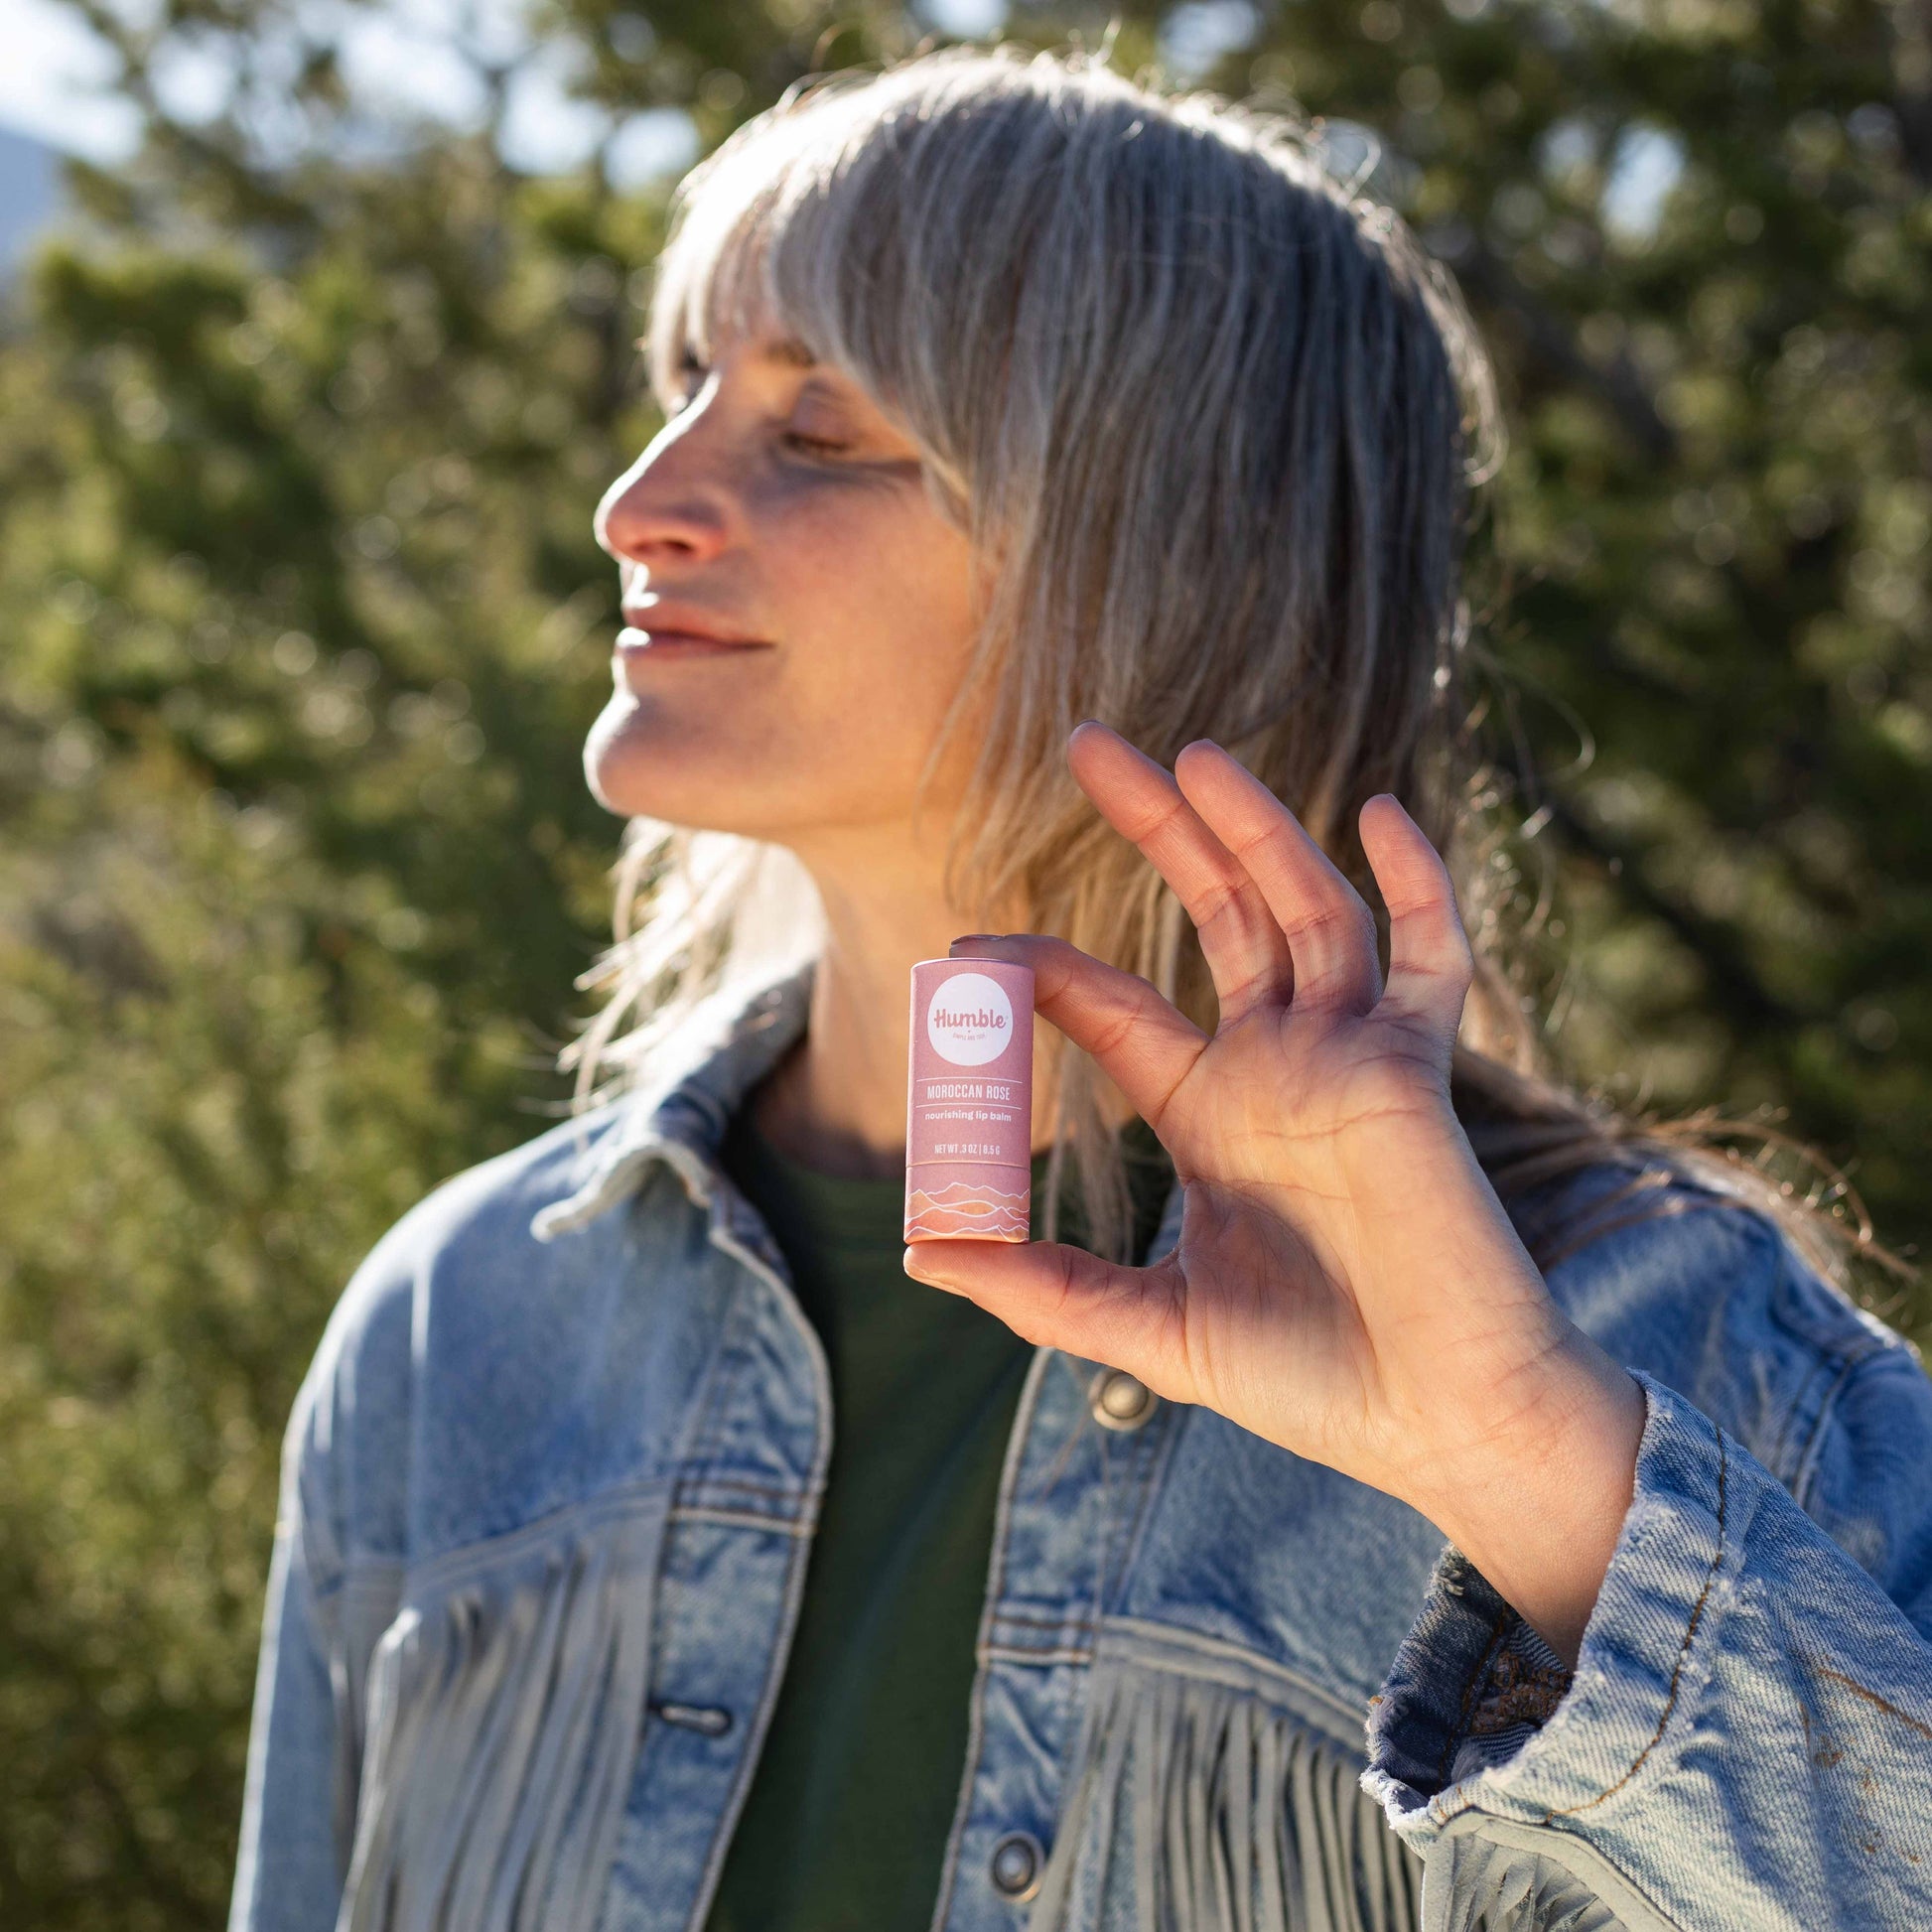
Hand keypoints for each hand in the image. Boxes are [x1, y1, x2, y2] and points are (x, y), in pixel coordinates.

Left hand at [902, 722, 1644, 1662]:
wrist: (1443, 1425)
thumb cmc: (1310, 1382)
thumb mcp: (1153, 1329)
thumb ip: (1045, 1289)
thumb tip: (920, 1252)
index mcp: (1209, 1112)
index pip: (1113, 1008)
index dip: (1042, 973)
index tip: (968, 952)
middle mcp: (1277, 1066)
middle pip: (1214, 912)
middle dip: (1158, 828)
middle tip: (1087, 740)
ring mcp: (1351, 1058)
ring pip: (1304, 908)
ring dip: (1257, 828)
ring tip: (1196, 753)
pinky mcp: (1419, 1073)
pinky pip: (1428, 957)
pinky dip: (1415, 884)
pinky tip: (1377, 814)